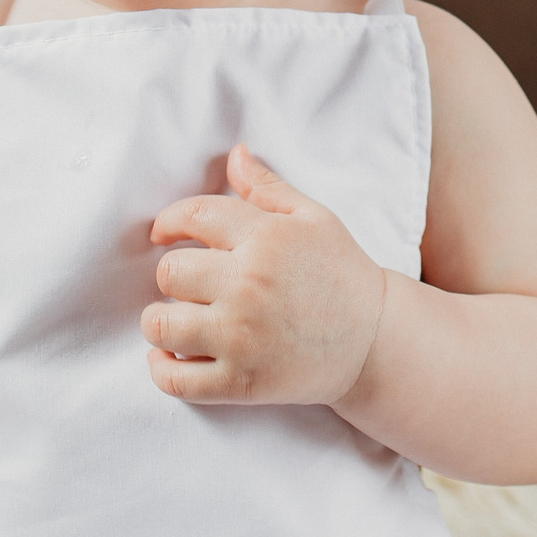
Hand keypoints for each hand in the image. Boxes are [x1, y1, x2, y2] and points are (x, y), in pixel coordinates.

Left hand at [144, 145, 388, 405]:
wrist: (376, 343)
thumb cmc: (342, 275)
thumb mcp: (314, 219)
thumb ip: (268, 187)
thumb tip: (234, 155)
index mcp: (265, 239)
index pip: (193, 216)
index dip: (169, 222)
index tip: (164, 234)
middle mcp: (248, 286)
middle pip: (169, 272)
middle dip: (172, 275)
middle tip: (187, 284)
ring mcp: (241, 337)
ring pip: (161, 325)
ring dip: (160, 321)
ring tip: (175, 320)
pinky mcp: (240, 382)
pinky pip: (175, 379)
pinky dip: (160, 369)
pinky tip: (167, 357)